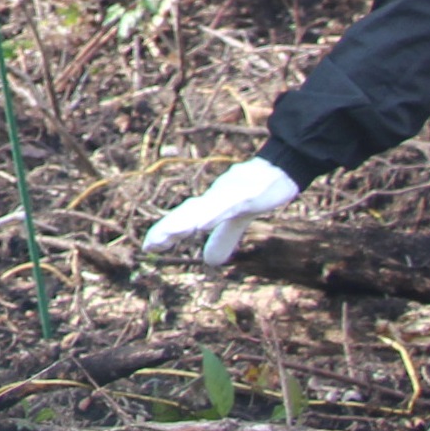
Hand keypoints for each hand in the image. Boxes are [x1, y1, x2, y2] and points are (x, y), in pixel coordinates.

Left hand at [141, 157, 299, 265]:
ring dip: (185, 222)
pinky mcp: (246, 196)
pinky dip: (213, 215)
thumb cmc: (257, 190)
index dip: (166, 231)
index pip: (185, 218)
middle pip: (187, 213)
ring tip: (167, 235)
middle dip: (168, 228)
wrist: (281, 168)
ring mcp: (230, 195)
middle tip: (149, 245)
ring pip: (203, 210)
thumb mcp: (238, 220)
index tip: (148, 247)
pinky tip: (202, 224)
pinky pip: (227, 206)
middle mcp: (215, 198)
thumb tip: (208, 262)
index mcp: (211, 204)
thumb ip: (223, 238)